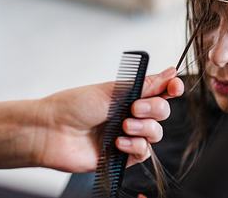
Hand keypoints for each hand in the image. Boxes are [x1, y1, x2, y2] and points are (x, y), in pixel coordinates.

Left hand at [34, 67, 183, 171]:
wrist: (53, 131)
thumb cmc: (74, 106)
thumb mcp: (112, 90)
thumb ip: (144, 84)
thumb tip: (169, 72)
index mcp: (128, 94)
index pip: (159, 90)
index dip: (171, 88)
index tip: (174, 86)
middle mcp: (130, 113)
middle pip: (162, 111)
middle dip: (154, 109)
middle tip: (134, 109)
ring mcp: (127, 134)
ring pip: (156, 133)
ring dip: (143, 129)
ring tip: (123, 127)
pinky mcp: (122, 155)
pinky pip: (144, 152)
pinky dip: (134, 146)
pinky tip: (118, 143)